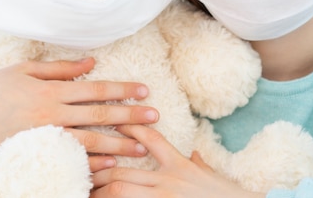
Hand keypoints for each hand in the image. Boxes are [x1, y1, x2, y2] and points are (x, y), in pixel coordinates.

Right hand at [0, 58, 158, 169]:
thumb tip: (92, 63)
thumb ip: (62, 68)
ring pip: (89, 142)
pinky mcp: (36, 153)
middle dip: (130, 117)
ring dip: (118, 144)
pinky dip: (90, 164)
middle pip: (99, 116)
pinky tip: (110, 165)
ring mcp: (44, 137)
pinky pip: (68, 161)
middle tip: (155, 118)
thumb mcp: (26, 69)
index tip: (145, 91)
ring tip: (142, 147)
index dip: (122, 90)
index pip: (96, 90)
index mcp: (51, 89)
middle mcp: (51, 113)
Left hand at [91, 125, 264, 197]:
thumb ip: (199, 164)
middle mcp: (169, 180)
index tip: (116, 122)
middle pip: (124, 169)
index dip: (132, 128)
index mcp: (180, 166)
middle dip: (101, 169)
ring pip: (120, 189)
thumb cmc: (228, 195)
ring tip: (86, 190)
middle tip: (84, 168)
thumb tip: (195, 155)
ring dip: (100, 190)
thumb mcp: (212, 176)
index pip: (152, 140)